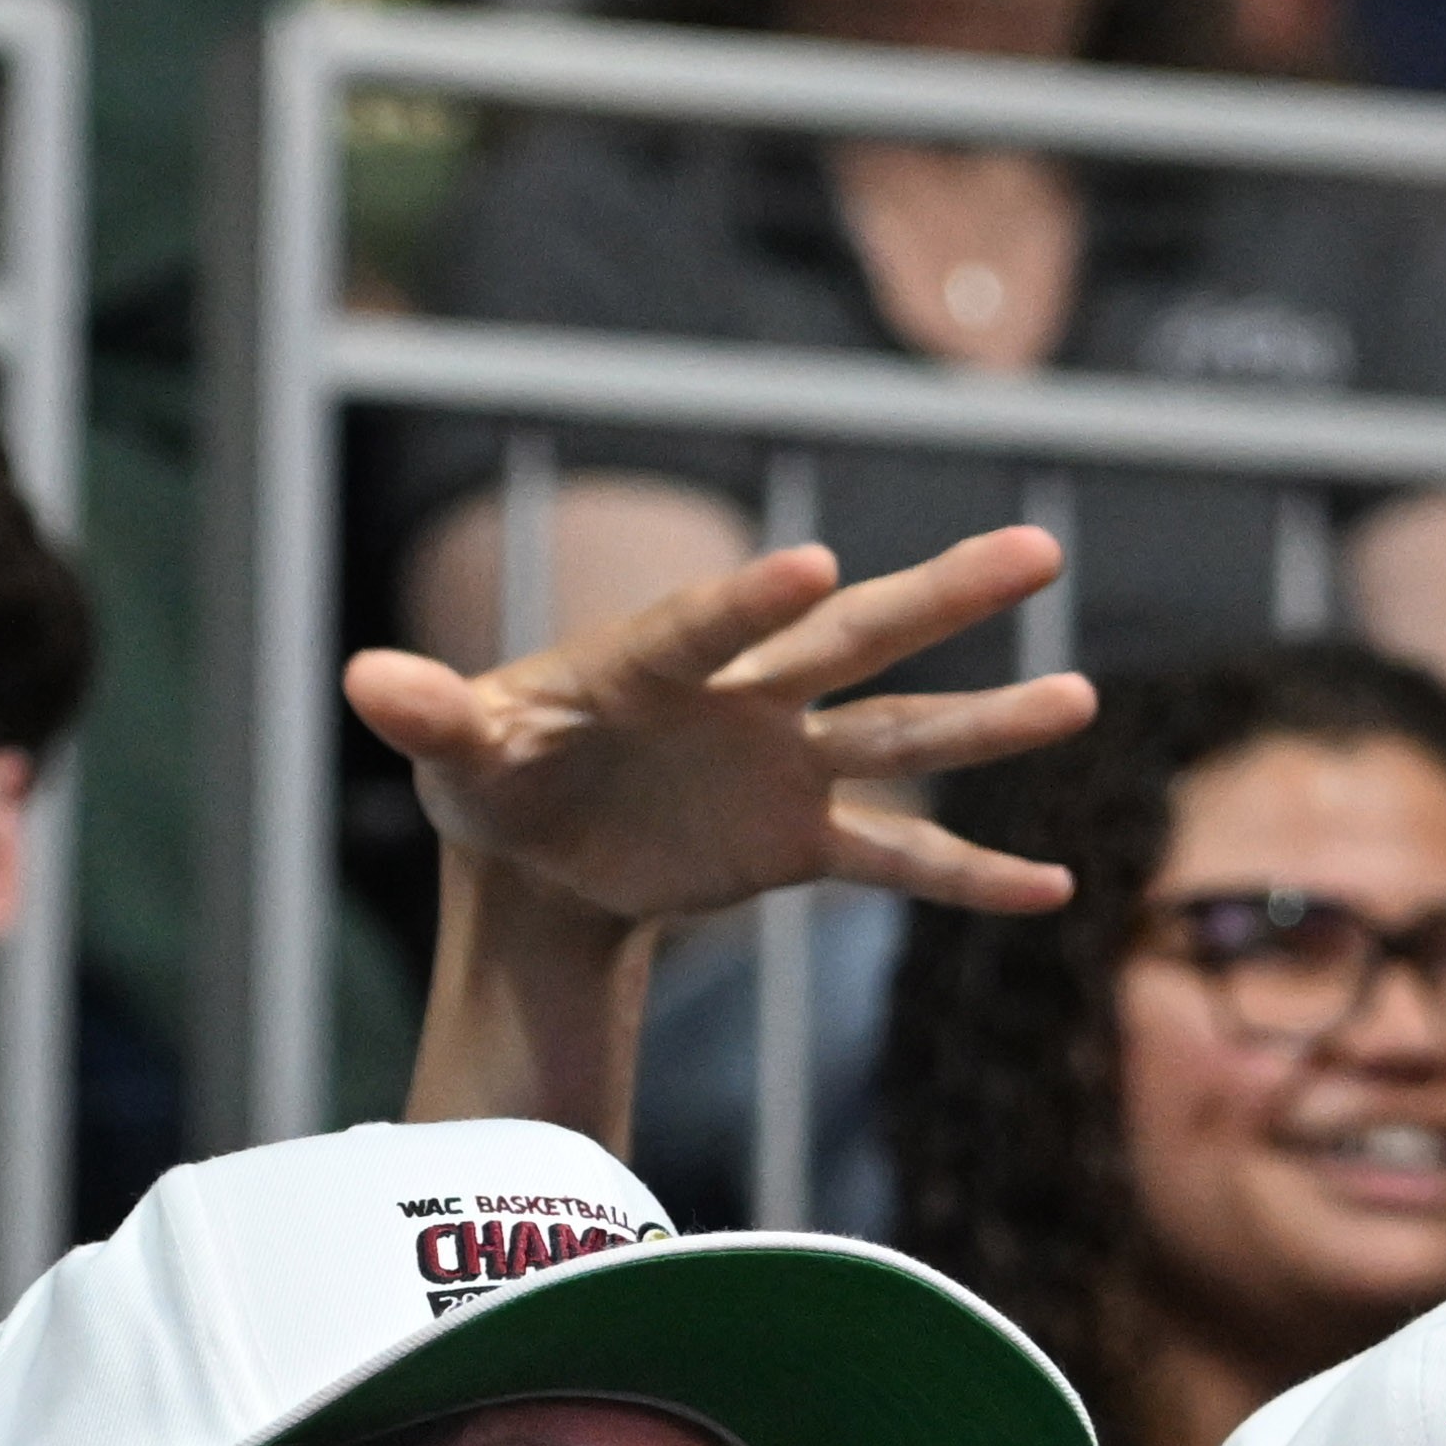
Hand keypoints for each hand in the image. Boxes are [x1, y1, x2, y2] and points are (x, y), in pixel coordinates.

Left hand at [351, 525, 1101, 945]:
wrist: (539, 847)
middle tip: (1035, 552)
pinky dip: (967, 878)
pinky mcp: (801, 838)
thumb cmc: (494, 778)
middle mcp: (743, 697)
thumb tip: (367, 682)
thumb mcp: (458, 756)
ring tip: (1078, 700)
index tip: (813, 569)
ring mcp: (785, 765)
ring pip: (901, 738)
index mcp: (654, 662)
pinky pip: (898, 859)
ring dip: (986, 726)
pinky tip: (1050, 892)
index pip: (706, 629)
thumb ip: (432, 717)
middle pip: (851, 643)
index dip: (750, 603)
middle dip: (939, 600)